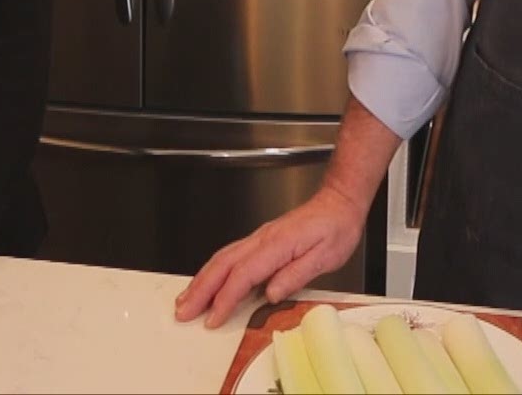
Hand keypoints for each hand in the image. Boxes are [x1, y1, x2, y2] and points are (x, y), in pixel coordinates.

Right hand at [175, 186, 366, 328]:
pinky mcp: (260, 240)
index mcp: (278, 244)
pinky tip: (206, 282)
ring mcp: (259, 238)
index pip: (244, 274)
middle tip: (183, 312)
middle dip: (200, 290)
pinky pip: (229, 255)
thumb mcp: (327, 256)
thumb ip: (297, 274)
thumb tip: (272, 294)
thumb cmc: (336, 227)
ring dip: (201, 281)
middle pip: (223, 265)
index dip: (225, 298)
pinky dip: (212, 271)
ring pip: (221, 259)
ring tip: (185, 300)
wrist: (338, 202)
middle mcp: (263, 239)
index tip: (213, 318)